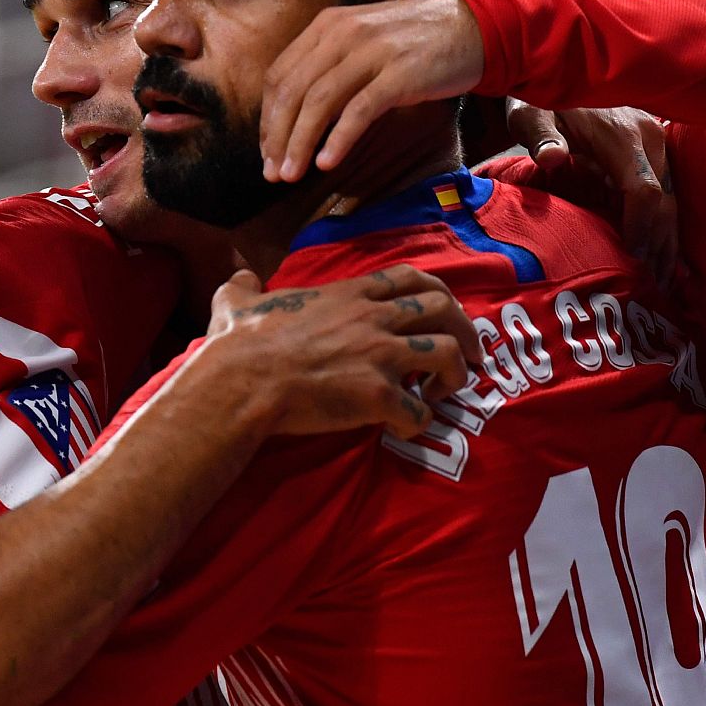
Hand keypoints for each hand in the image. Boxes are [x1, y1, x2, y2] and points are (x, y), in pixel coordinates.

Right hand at [204, 264, 481, 441]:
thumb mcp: (237, 302)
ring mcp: (381, 356)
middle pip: (445, 308)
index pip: (410, 278)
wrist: (243, 382)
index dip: (436, 292)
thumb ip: (244, 286)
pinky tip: (406, 429)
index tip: (445, 312)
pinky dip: (421, 423)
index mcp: (350, 295)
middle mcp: (375, 319)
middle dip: (466, 331)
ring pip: (449, 353)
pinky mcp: (379, 395)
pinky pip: (421, 411)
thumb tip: (239, 276)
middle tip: (468, 355)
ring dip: (455, 375)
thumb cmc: (240, 343)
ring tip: (444, 393)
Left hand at [260, 0, 484, 182]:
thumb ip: (329, 65)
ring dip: (299, 143)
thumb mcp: (363, 41)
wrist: (475, 28)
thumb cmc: (416, 43)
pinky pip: (358, 111)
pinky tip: (326, 163)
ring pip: (318, 102)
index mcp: (327, 26)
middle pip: (292, 91)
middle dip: (276, 137)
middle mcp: (343, 34)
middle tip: (271, 172)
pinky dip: (337, 139)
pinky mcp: (399, 74)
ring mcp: (371, 52)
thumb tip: (295, 114)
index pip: (279, 75)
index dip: (267, 118)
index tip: (267, 151)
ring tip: (290, 176)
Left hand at [506, 100, 677, 282]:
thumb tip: (553, 158)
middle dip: (660, 244)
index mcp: (621, 135)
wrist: (556, 70)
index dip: (641, 227)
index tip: (632, 257)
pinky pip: (667, 189)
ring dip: (667, 239)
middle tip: (654, 286)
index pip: (644, 190)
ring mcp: (656, 142)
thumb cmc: (539, 100)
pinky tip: (665, 252)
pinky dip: (665, 222)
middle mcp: (648, 138)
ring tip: (663, 280)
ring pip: (672, 198)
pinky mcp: (654, 148)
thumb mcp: (531, 115)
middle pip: (666, 200)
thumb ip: (541, 138)